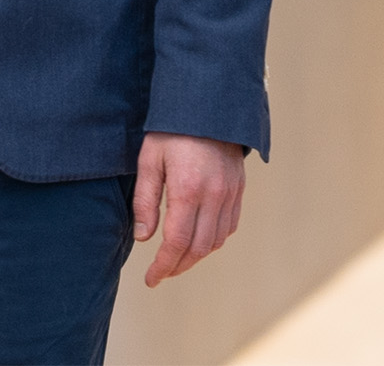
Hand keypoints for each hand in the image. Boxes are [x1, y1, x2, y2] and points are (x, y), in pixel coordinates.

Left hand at [132, 132, 245, 286]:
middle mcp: (214, 195)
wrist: (208, 103)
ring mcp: (230, 193)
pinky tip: (198, 239)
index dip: (164, 265)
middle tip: (161, 273)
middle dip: (178, 266)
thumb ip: (146, 201)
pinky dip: (213, 240)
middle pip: (199, 248)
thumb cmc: (172, 129)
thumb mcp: (149, 159)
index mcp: (188, 189)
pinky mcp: (239, 188)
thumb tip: (145, 238)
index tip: (151, 278)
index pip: (177, 242)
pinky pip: (229, 226)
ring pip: (216, 241)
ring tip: (176, 259)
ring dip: (196, 256)